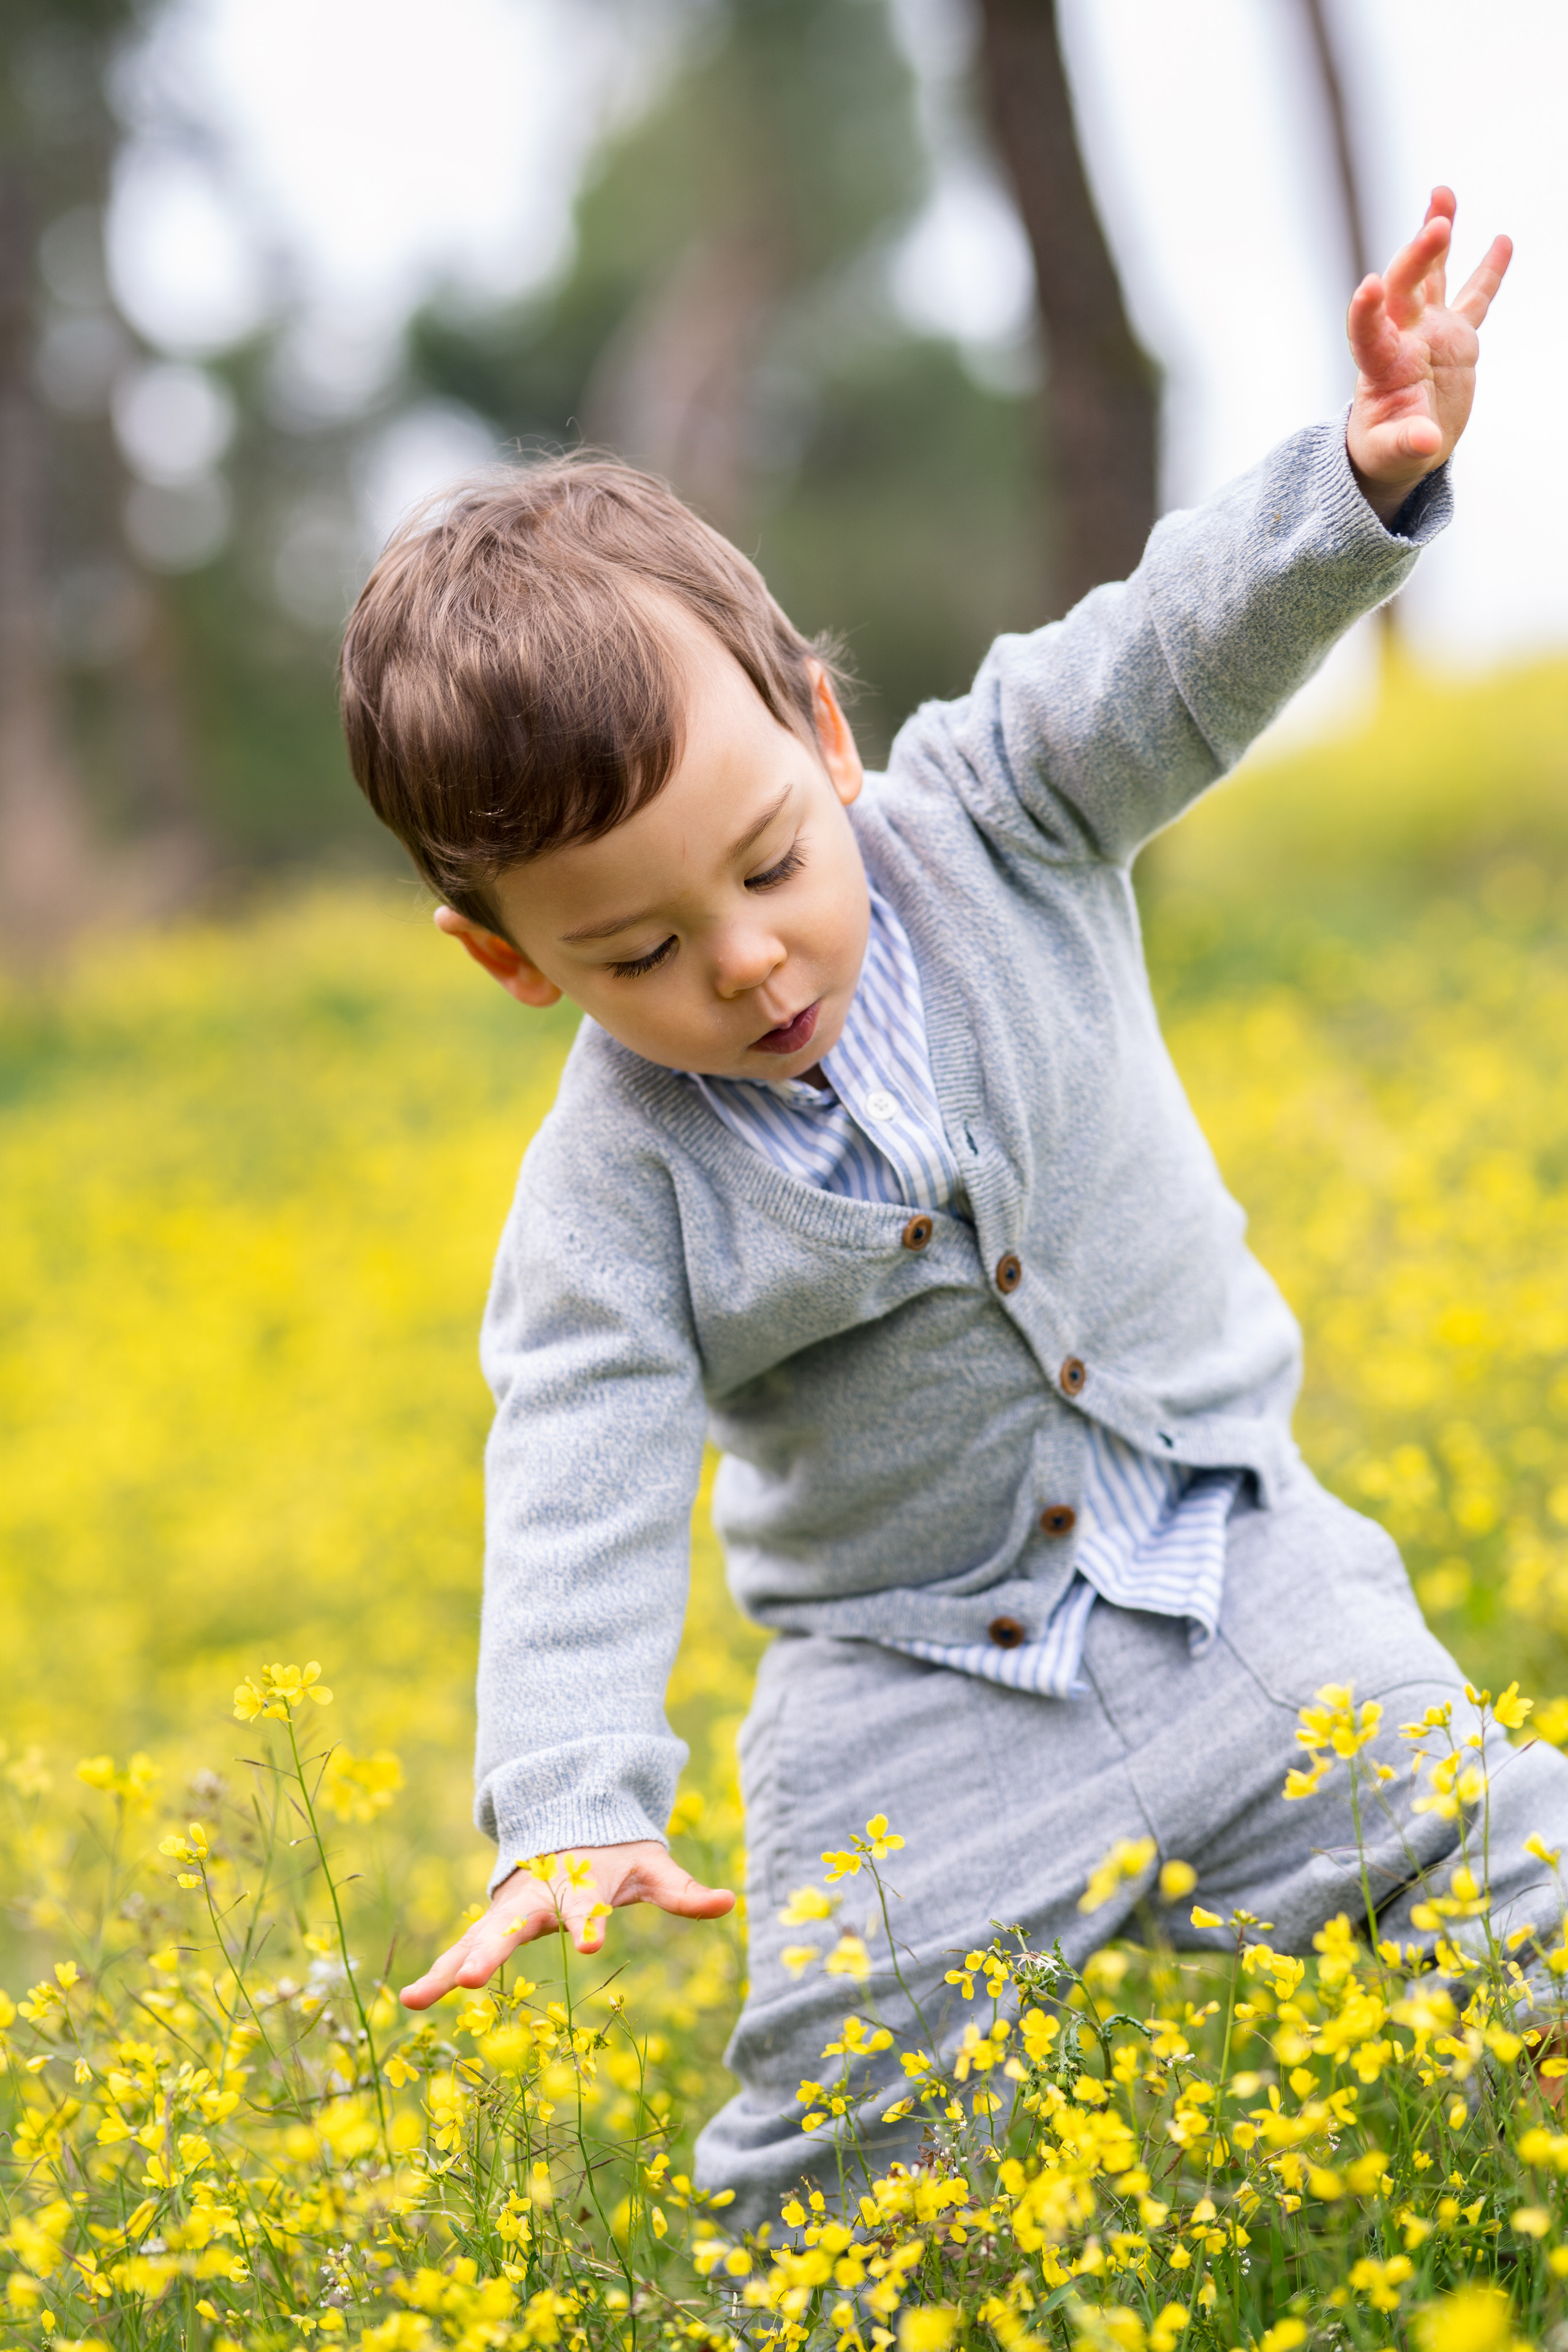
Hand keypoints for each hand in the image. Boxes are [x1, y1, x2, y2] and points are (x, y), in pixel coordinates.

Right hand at [398, 1839, 734, 2009]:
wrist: (571, 1822)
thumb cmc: (616, 1855)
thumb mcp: (653, 1868)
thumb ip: (684, 1889)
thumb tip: (730, 1902)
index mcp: (578, 1883)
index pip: (586, 1907)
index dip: (590, 1924)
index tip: (588, 1946)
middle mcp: (536, 1896)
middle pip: (510, 1926)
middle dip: (490, 1952)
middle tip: (468, 1980)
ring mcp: (508, 1910)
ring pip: (474, 1940)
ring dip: (447, 1967)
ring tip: (416, 1999)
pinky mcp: (492, 1924)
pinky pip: (462, 1950)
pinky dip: (438, 1973)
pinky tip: (409, 2003)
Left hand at [1345, 186, 1510, 526]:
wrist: (1401, 444)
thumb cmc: (1387, 450)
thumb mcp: (1393, 453)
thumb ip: (1406, 443)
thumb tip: (1426, 441)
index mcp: (1381, 367)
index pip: (1369, 332)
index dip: (1366, 310)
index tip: (1369, 285)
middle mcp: (1402, 337)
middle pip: (1405, 289)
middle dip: (1419, 256)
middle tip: (1436, 224)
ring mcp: (1429, 330)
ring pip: (1432, 275)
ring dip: (1436, 237)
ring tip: (1442, 194)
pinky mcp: (1455, 334)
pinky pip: (1475, 298)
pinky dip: (1487, 271)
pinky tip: (1502, 240)